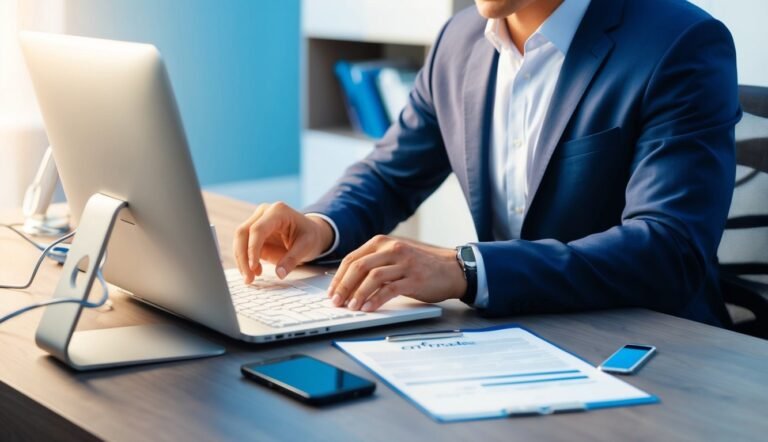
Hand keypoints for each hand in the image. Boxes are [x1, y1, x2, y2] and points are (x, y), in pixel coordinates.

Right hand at [233, 202, 333, 282]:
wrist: (311, 232)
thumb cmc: (310, 235)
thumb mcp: (307, 247)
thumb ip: (292, 259)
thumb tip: (279, 274)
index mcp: (278, 211)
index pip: (258, 229)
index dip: (252, 249)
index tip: (253, 267)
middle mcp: (264, 213)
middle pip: (242, 233)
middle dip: (243, 257)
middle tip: (249, 277)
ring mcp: (257, 221)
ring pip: (239, 240)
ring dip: (241, 261)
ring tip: (250, 278)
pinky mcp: (254, 233)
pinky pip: (243, 246)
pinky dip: (245, 260)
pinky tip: (254, 272)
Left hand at [327, 235, 466, 311]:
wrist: (451, 269)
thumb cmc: (419, 266)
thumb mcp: (394, 258)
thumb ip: (374, 263)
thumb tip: (346, 283)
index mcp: (382, 243)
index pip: (352, 259)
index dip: (338, 277)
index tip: (331, 292)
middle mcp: (392, 249)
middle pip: (359, 266)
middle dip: (344, 286)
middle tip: (336, 302)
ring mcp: (404, 263)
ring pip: (372, 277)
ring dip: (358, 294)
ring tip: (351, 307)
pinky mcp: (414, 278)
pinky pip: (390, 289)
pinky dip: (376, 299)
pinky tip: (368, 307)